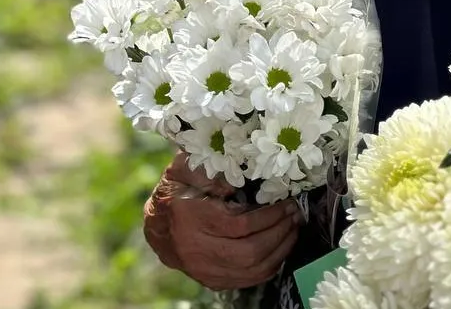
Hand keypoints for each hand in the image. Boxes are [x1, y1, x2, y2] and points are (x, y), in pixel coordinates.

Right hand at [144, 152, 302, 290]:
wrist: (156, 225)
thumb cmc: (175, 192)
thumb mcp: (184, 169)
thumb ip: (207, 169)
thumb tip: (234, 182)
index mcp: (190, 220)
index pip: (239, 226)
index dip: (269, 216)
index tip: (286, 204)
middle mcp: (196, 250)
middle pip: (249, 252)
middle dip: (279, 234)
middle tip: (295, 216)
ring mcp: (203, 270)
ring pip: (251, 270)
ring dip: (280, 250)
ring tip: (293, 230)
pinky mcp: (211, 280)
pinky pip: (247, 280)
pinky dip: (269, 266)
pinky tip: (280, 249)